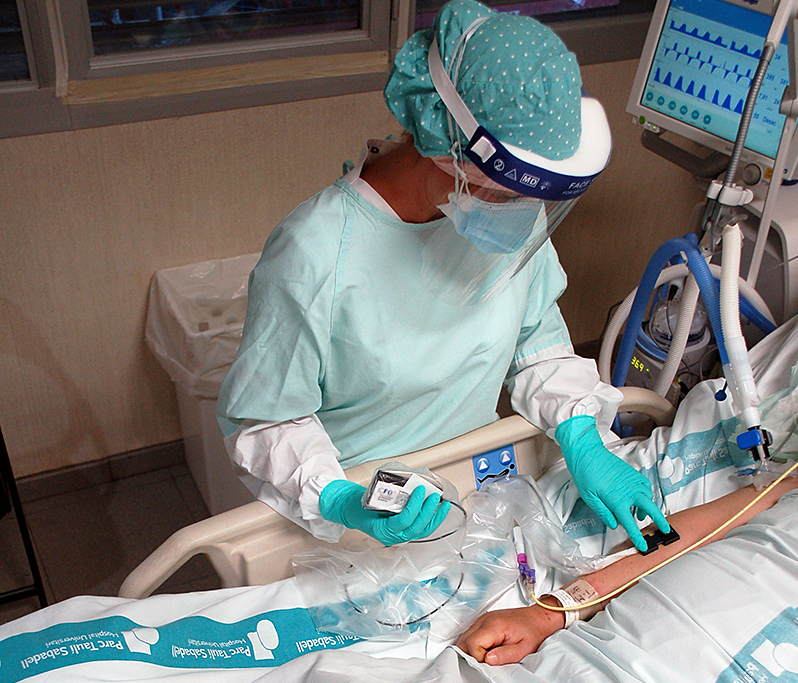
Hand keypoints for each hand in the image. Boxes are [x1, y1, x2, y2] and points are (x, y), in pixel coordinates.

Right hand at [319, 480, 450, 544]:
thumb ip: (387, 495)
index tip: (420, 490)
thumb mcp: (369, 498)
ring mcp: (400, 537)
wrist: (352, 512)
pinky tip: (439, 510)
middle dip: (428, 511)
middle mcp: (393, 537)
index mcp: (383, 530)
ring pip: (422, 531)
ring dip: (435, 518)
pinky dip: (432, 520)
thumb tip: (407, 482)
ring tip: (444, 504)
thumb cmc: (358, 505)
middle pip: (416, 527)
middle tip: (434, 495)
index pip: (403, 520)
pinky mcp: (405, 533)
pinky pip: (421, 529)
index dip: (414, 505)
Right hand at [457, 604, 561, 664]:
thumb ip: (505, 655)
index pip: (472, 643)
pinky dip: (475, 643)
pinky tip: (488, 647)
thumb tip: (488, 660)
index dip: (478, 657)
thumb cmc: (533, 631)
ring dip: (472, 649)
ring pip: (465, 637)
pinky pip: (471, 633)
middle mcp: (485, 619)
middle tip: (488, 659)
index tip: (490, 660)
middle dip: (472, 654)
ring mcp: (483, 618)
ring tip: (490, 653)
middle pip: (464, 640)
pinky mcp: (484, 620)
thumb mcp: (523, 649)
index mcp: (494, 625)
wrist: (538, 618)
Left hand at [555, 415, 669, 552]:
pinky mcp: (632, 473)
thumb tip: (614, 525)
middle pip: (650, 509)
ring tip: (639, 514)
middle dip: (660, 521)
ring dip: (648, 508)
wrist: (587, 453)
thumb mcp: (590, 498)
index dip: (637, 537)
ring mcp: (632, 481)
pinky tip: (639, 497)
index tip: (643, 547)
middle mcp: (629, 491)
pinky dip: (646, 493)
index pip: (629, 524)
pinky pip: (646, 485)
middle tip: (665, 530)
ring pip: (648, 497)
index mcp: (617, 500)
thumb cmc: (585, 474)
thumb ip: (604, 513)